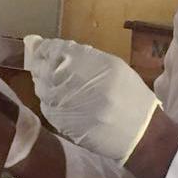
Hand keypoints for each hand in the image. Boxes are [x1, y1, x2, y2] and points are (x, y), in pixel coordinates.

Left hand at [23, 37, 159, 163]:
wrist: (137, 130)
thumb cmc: (129, 93)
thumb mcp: (111, 65)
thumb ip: (81, 54)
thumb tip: (57, 47)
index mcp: (85, 65)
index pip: (53, 50)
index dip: (47, 48)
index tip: (48, 48)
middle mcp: (69, 84)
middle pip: (42, 68)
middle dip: (44, 64)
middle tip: (52, 64)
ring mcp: (60, 105)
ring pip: (40, 86)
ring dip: (46, 81)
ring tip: (63, 84)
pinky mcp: (57, 122)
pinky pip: (45, 104)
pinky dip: (50, 98)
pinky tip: (65, 99)